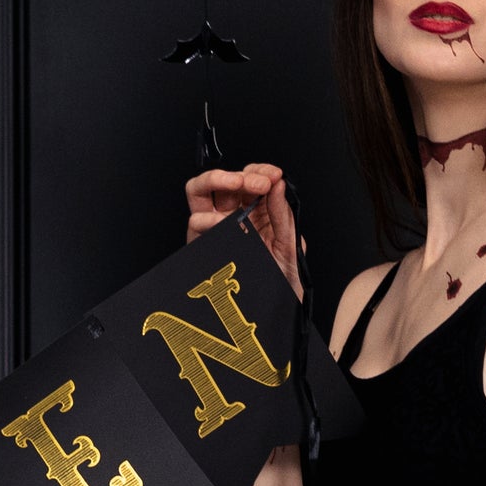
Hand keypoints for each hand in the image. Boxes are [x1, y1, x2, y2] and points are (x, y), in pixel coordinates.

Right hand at [184, 161, 303, 298]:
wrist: (273, 313)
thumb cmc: (282, 283)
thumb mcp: (290, 244)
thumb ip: (282, 213)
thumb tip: (277, 183)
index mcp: (258, 212)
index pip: (252, 179)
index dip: (261, 172)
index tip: (273, 176)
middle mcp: (233, 216)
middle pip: (224, 180)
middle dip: (240, 175)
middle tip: (257, 183)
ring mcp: (214, 229)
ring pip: (200, 192)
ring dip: (216, 181)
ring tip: (236, 187)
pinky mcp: (201, 246)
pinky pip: (195, 224)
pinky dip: (207, 218)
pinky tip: (223, 222)